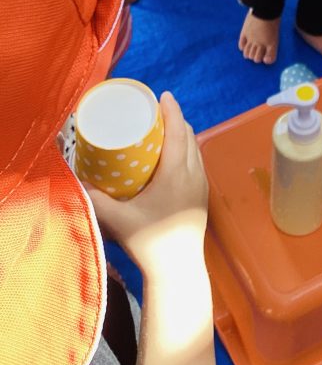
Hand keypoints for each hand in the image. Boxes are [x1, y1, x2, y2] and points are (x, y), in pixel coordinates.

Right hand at [85, 92, 209, 275]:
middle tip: (155, 112)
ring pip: (195, 149)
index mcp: (178, 173)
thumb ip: (95, 199)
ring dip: (182, 135)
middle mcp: (194, 174)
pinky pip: (196, 162)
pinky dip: (186, 150)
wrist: (177, 269)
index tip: (162, 96)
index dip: (172, 111)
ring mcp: (202, 185)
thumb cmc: (149, 242)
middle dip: (175, 119)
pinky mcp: (202, 196)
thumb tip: (76, 180)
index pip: (178, 132)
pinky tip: (172, 156)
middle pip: (189, 136)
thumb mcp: (117, 219)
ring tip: (163, 130)